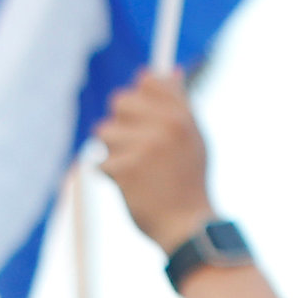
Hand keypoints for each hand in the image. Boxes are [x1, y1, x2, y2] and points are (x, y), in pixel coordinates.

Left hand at [96, 69, 215, 253]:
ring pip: (105, 132)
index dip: (140, 95)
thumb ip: (180, 106)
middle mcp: (164, 127)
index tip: (141, 111)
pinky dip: (110, 176)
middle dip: (122, 123)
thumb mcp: (195, 139)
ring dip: (114, 151)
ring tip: (136, 171)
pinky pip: (101, 162)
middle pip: (120, 101)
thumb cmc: (189, 183)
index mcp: (181, 117)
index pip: (149, 81)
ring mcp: (143, 147)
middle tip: (135, 146)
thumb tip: (171, 71)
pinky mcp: (124, 170)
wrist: (186, 226)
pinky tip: (130, 188)